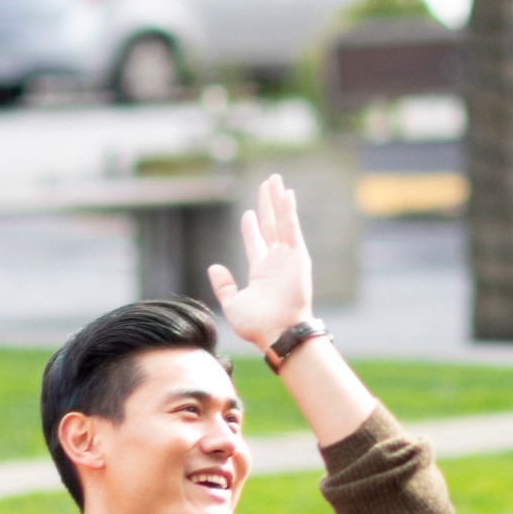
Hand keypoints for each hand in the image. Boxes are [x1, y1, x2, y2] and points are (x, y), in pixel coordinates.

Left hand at [210, 174, 313, 350]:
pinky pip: (292, 229)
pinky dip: (289, 211)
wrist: (278, 333)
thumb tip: (214, 266)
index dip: (251, 228)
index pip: (256, 243)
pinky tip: (286, 194)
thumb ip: (224, 285)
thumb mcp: (232, 304)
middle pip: (270, 226)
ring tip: (275, 180)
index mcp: (261, 273)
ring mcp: (288, 258)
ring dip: (278, 200)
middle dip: (267, 205)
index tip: (248, 213)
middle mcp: (276, 262)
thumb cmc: (257, 325)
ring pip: (281, 222)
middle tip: (266, 185)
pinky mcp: (298, 257)